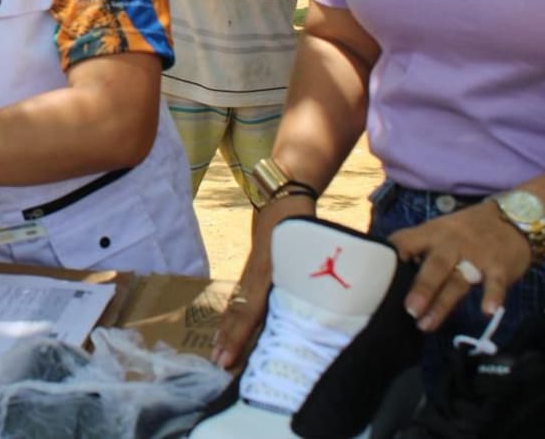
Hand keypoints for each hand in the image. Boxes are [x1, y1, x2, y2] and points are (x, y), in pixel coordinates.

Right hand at [212, 194, 315, 369]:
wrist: (278, 196)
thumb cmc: (300, 222)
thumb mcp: (309, 244)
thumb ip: (320, 271)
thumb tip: (344, 299)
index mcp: (266, 272)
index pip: (248, 310)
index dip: (237, 336)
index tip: (227, 358)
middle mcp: (254, 276)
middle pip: (237, 312)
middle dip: (227, 339)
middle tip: (217, 364)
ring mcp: (249, 273)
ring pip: (234, 306)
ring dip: (225, 330)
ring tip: (217, 353)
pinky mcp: (250, 271)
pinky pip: (238, 298)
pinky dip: (230, 316)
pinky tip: (227, 329)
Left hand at [390, 201, 532, 331]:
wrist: (512, 218)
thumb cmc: (464, 231)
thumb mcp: (438, 232)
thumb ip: (419, 251)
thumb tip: (389, 275)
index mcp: (430, 234)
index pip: (404, 243)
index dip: (389, 258)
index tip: (374, 279)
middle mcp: (450, 244)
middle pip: (433, 266)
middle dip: (421, 288)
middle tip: (408, 310)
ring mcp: (475, 255)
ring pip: (457, 281)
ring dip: (442, 303)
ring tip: (426, 324)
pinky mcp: (499, 267)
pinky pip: (495, 283)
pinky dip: (493, 296)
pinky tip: (488, 311)